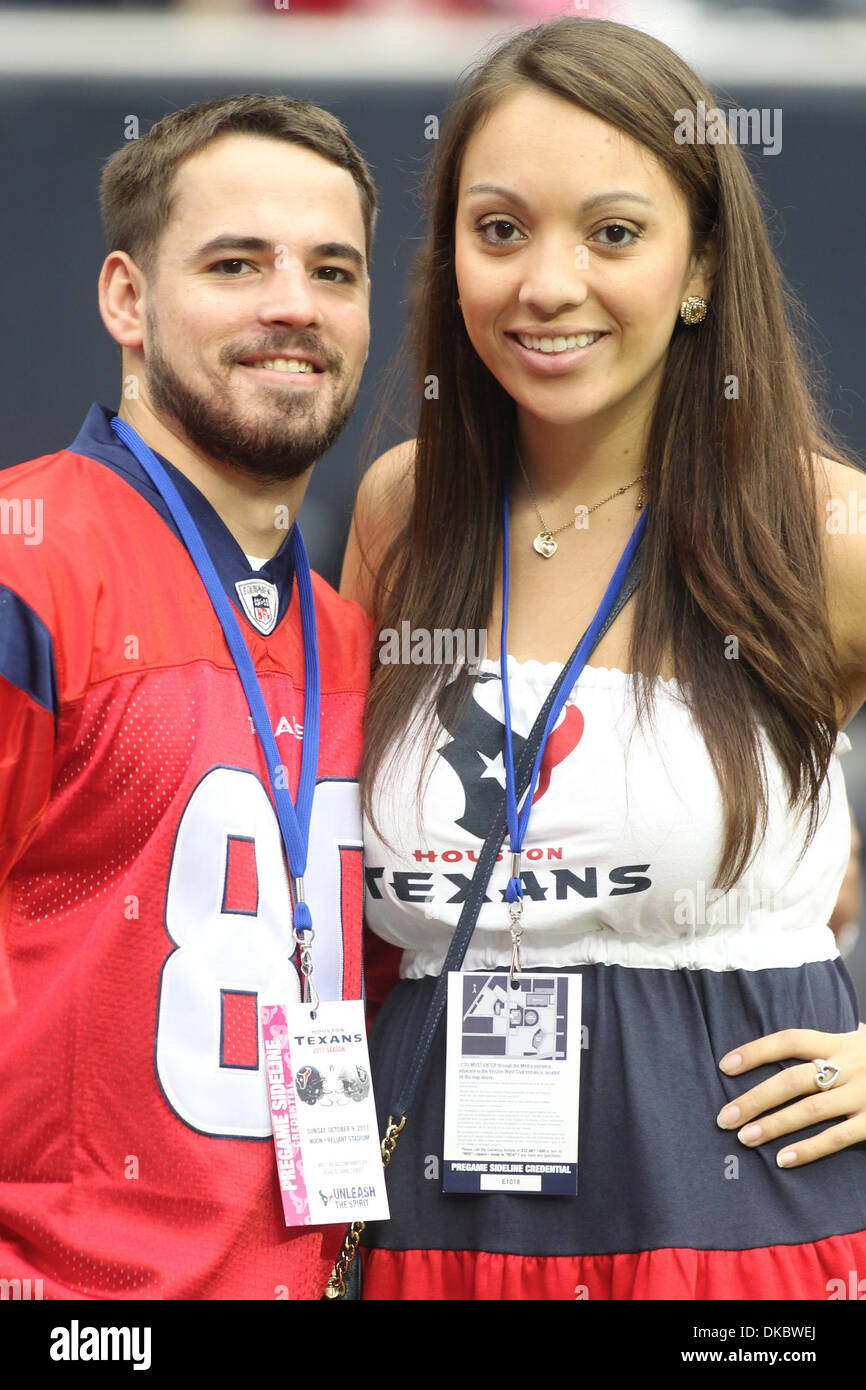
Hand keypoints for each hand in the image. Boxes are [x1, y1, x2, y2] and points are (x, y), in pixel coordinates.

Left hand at [716, 1023, 865, 1166]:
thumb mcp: (860, 1041)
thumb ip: (828, 1045)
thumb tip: (782, 1051)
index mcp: (841, 1041)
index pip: (790, 1040)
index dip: (756, 1051)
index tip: (724, 1065)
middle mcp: (850, 1065)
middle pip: (793, 1078)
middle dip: (755, 1097)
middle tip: (725, 1116)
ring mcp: (864, 1094)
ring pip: (811, 1109)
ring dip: (774, 1124)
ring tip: (744, 1138)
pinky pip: (838, 1137)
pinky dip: (809, 1149)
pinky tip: (783, 1159)